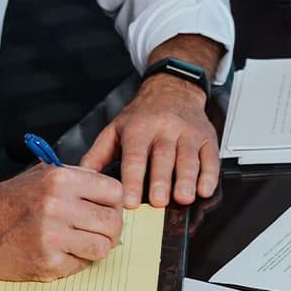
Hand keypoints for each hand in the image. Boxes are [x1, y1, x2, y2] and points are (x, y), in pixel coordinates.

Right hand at [0, 164, 123, 281]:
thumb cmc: (5, 202)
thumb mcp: (41, 175)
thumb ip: (77, 180)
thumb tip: (112, 194)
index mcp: (60, 179)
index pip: (114, 191)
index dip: (115, 203)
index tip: (108, 209)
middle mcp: (58, 206)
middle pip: (113, 222)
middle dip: (110, 230)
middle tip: (99, 231)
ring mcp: (52, 237)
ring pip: (102, 248)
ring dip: (96, 248)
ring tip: (80, 244)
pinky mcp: (46, 263)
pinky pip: (81, 266)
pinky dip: (75, 262)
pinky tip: (59, 253)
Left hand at [79, 74, 219, 207]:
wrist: (173, 88)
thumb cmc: (142, 115)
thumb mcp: (115, 129)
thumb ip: (98, 155)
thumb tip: (80, 177)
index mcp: (138, 128)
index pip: (134, 156)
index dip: (132, 179)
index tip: (130, 201)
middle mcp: (164, 128)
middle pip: (162, 157)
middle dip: (161, 181)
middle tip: (159, 202)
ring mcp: (187, 132)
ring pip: (188, 158)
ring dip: (187, 179)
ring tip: (183, 198)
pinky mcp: (207, 138)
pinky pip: (210, 158)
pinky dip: (209, 175)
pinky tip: (204, 188)